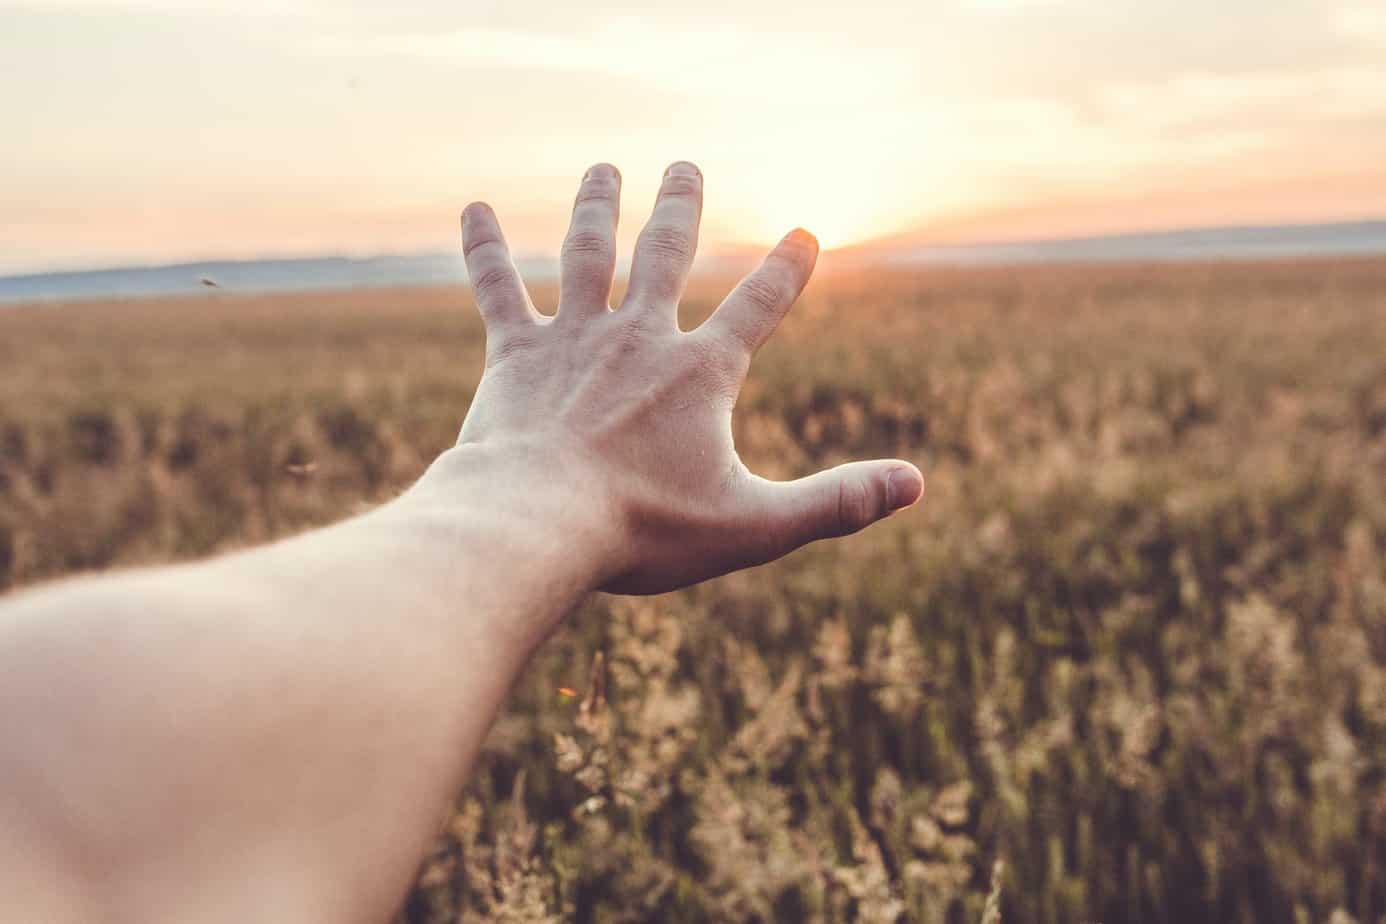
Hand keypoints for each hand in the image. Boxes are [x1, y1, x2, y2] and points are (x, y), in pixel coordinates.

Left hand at [437, 161, 922, 594]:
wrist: (535, 525)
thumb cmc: (643, 531)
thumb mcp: (755, 525)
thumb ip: (836, 502)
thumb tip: (916, 484)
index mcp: (699, 373)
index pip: (757, 306)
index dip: (785, 270)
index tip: (804, 233)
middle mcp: (638, 337)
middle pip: (666, 254)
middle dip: (681, 207)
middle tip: (685, 164)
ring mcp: (573, 339)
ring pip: (588, 253)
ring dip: (599, 206)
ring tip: (604, 169)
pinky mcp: (513, 355)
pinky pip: (497, 288)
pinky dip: (485, 247)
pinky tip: (474, 209)